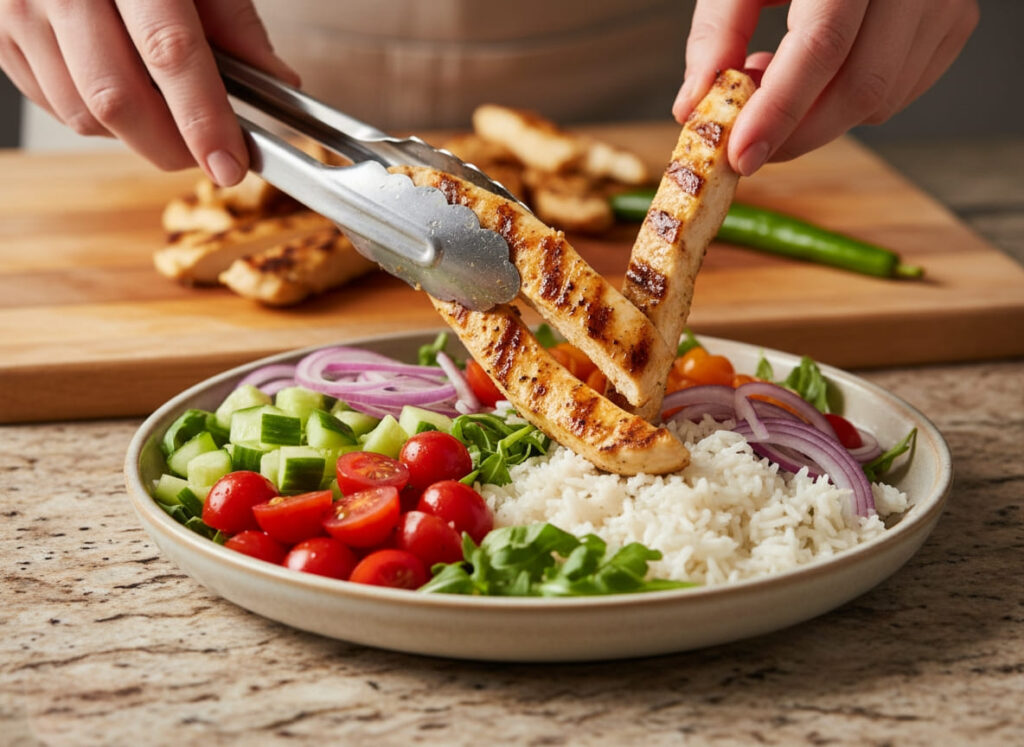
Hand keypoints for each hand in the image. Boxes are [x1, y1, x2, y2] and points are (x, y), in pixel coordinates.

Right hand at [0, 0, 298, 184]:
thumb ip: (234, 22)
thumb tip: (276, 83)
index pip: (168, 52)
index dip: (202, 118)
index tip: (229, 162)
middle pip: (116, 98)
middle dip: (171, 145)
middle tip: (208, 154)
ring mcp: (19, 10)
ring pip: (83, 113)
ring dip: (136, 135)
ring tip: (168, 115)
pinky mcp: (0, 36)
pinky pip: (55, 105)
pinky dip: (99, 120)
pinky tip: (124, 93)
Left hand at [674, 0, 978, 175]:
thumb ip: (719, 33)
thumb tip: (694, 107)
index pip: (822, 47)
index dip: (779, 110)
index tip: (741, 155)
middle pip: (861, 86)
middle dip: (797, 133)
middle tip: (747, 142)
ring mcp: (943, 2)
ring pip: (881, 101)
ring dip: (819, 118)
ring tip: (776, 79)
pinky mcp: (953, 23)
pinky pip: (899, 93)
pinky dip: (848, 105)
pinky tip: (818, 76)